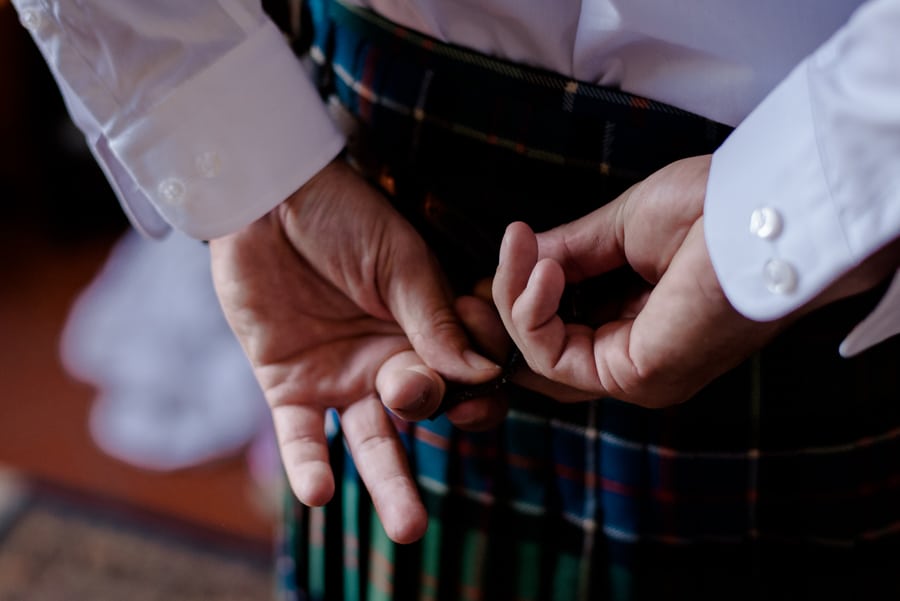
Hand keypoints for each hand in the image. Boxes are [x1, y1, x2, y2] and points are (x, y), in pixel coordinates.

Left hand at [209, 160, 500, 542]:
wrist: (266, 197)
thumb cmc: (343, 214)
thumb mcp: (400, 260)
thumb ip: (435, 318)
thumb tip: (484, 374)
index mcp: (429, 327)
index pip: (468, 375)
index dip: (479, 386)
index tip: (481, 379)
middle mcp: (391, 360)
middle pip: (426, 414)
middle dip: (432, 420)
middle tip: (413, 391)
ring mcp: (342, 377)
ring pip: (372, 442)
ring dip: (390, 484)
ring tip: (410, 527)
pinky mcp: (290, 386)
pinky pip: (301, 437)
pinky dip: (309, 464)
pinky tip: (319, 492)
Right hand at [492, 155, 784, 407]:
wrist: (762, 210)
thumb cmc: (713, 209)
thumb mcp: (621, 227)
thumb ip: (569, 251)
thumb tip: (522, 257)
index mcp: (643, 323)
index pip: (562, 326)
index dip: (524, 293)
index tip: (510, 246)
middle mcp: (639, 357)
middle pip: (544, 347)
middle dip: (508, 301)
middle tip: (502, 252)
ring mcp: (639, 373)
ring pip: (541, 356)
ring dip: (516, 298)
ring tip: (521, 249)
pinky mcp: (637, 377)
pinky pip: (554, 358)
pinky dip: (532, 314)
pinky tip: (542, 272)